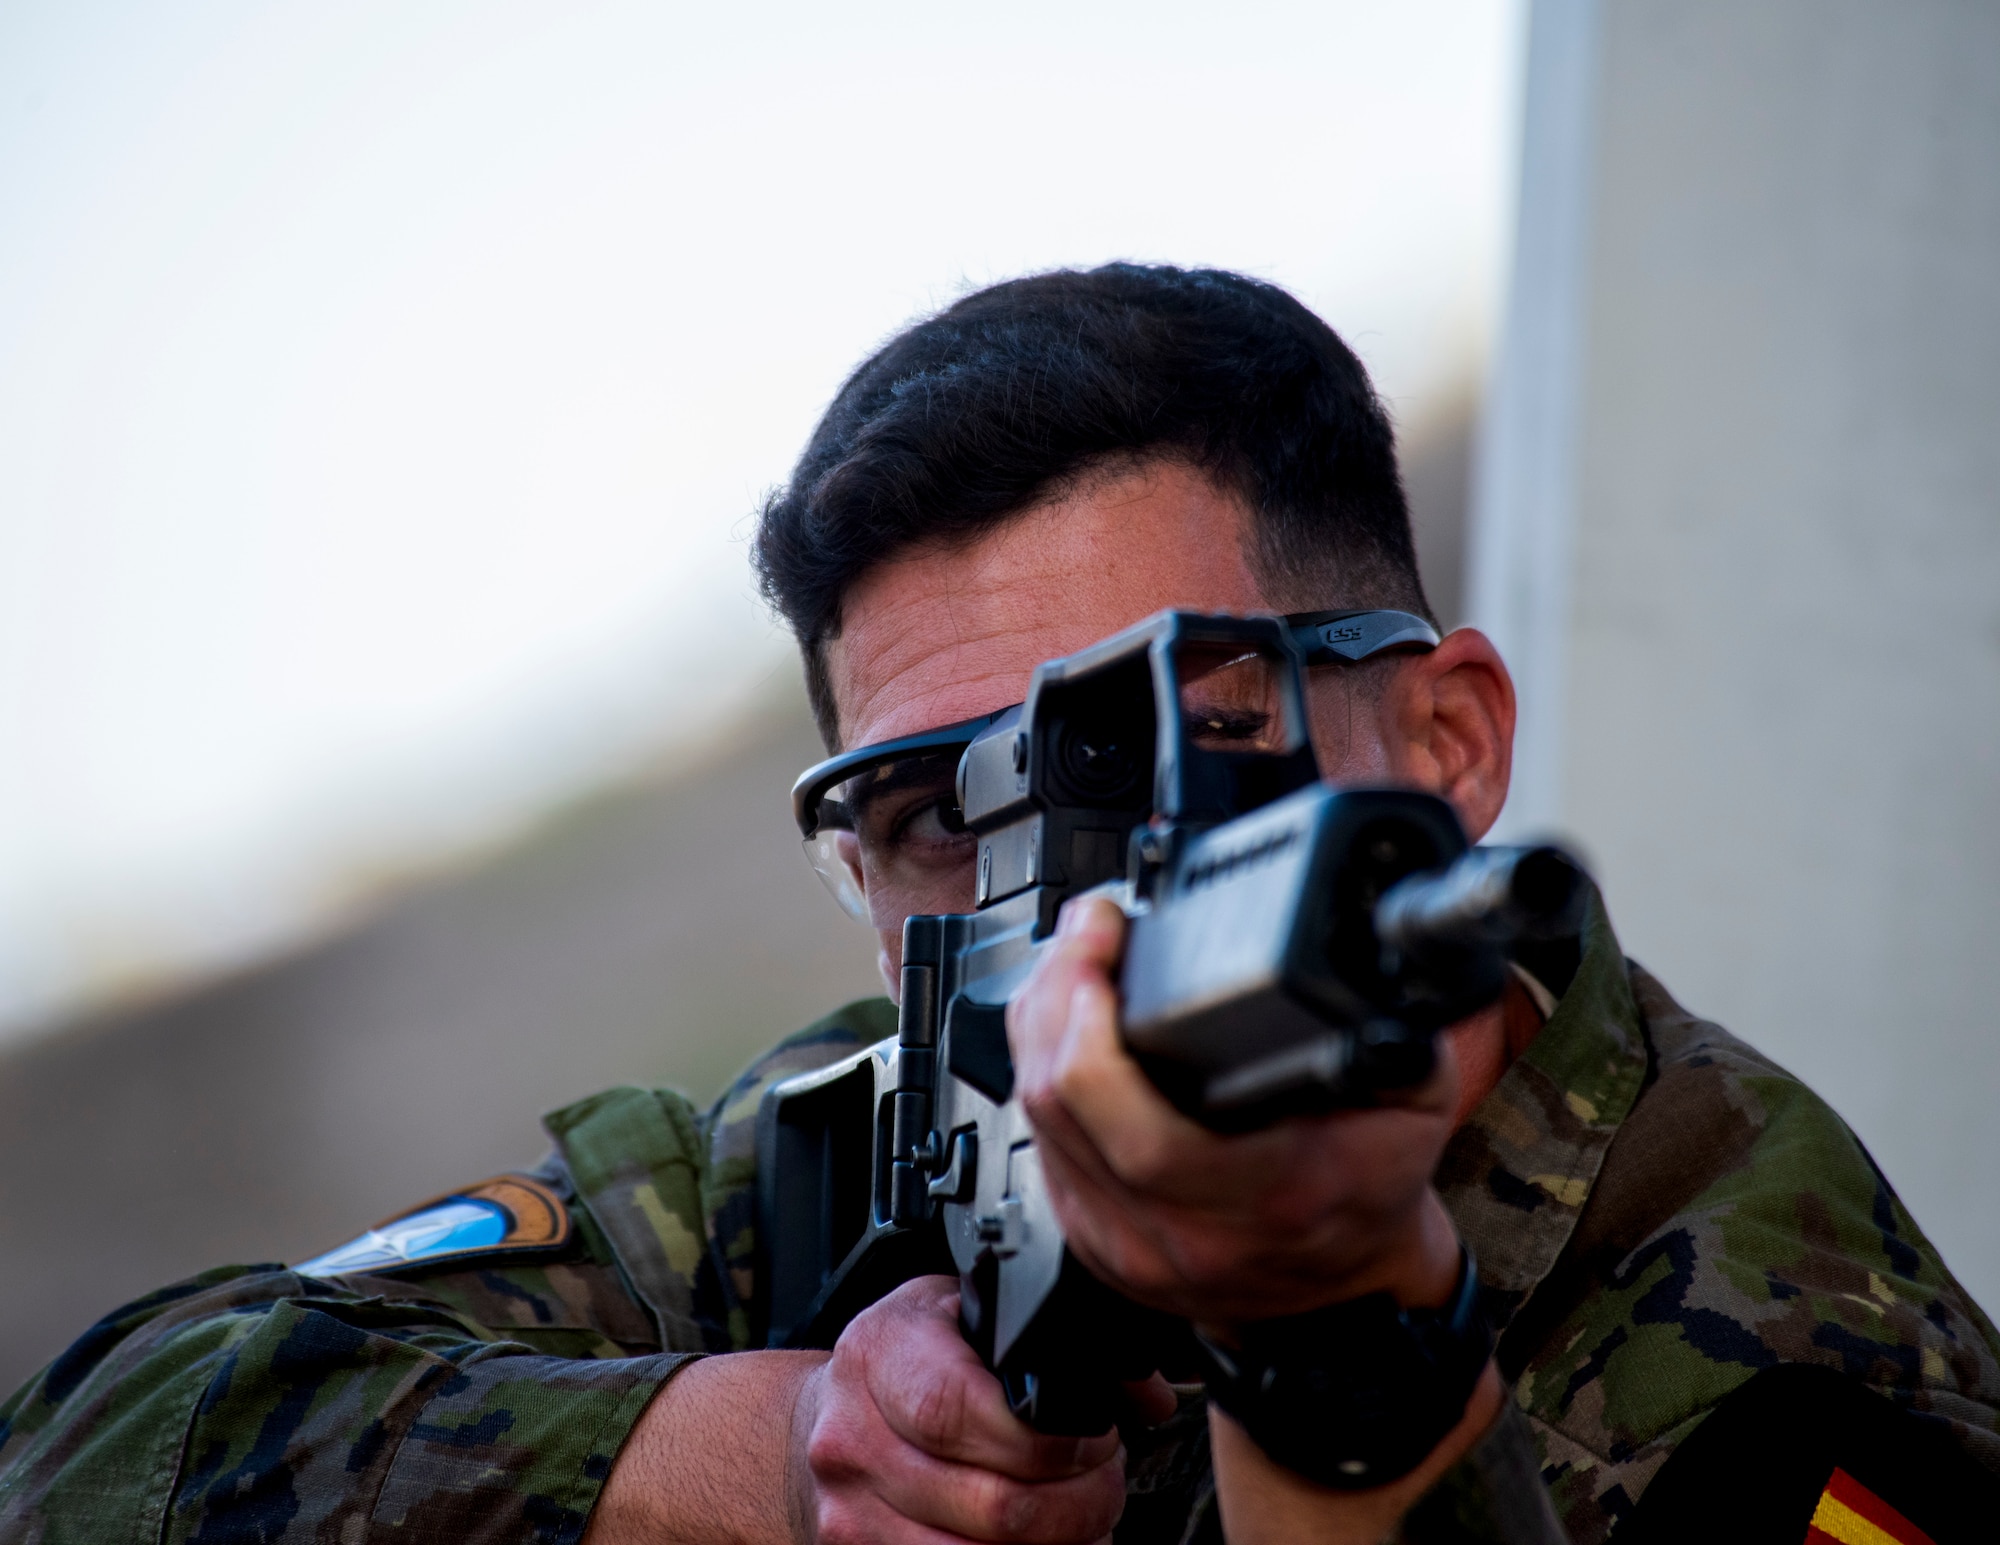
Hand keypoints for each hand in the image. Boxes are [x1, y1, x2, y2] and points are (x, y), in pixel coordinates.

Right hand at [793, 1276, 1132, 1543]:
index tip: (1096, 1440)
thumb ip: (1044, 1340)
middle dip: (1079, 1503)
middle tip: (1107, 1482)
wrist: (824, 1425)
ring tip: (1083, 1518)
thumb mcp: (962, 1314)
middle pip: (989, 1504)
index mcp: (880, 1353)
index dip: (1045, 1440)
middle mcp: (853, 1436)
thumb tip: (1145, 1397)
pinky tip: (1047, 1542)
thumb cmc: (906, 1362)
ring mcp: (852, 1511)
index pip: (957, 1408)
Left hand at [1007, 896, 1464, 1330]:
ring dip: (1041, 1023)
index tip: (1111, 942)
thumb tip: (1368, 965)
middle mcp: (1183, 1230)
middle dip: (1060, 994)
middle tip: (1087, 930)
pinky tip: (1060, 1024)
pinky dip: (1039, 1070)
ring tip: (1071, 957)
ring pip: (1038, 1119)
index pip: (1146, 1130)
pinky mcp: (1091, 1238)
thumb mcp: (1415, 1110)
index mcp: (1267, 1195)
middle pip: (1065, 1104)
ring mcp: (1125, 1243)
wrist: (1342, 1301)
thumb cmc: (1368, 1199)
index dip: (1096, 1030)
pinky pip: (1038, 1143)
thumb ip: (1396, 1038)